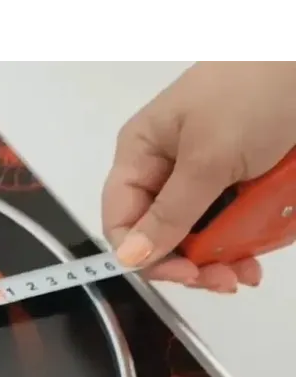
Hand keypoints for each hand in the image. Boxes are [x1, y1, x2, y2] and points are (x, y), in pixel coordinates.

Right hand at [102, 59, 295, 291]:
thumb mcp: (209, 158)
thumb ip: (171, 213)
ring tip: (246, 274)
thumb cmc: (252, 95)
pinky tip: (255, 259)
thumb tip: (128, 258)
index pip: (122, 219)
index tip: (186, 274)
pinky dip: (243, 243)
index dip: (144, 254)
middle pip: (160, 233)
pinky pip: (231, 222)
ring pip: (197, 234)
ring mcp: (204, 174)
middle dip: (188, 263)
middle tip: (224, 281)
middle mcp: (166, 167)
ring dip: (219, 260)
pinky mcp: (240, 178)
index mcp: (140, 154)